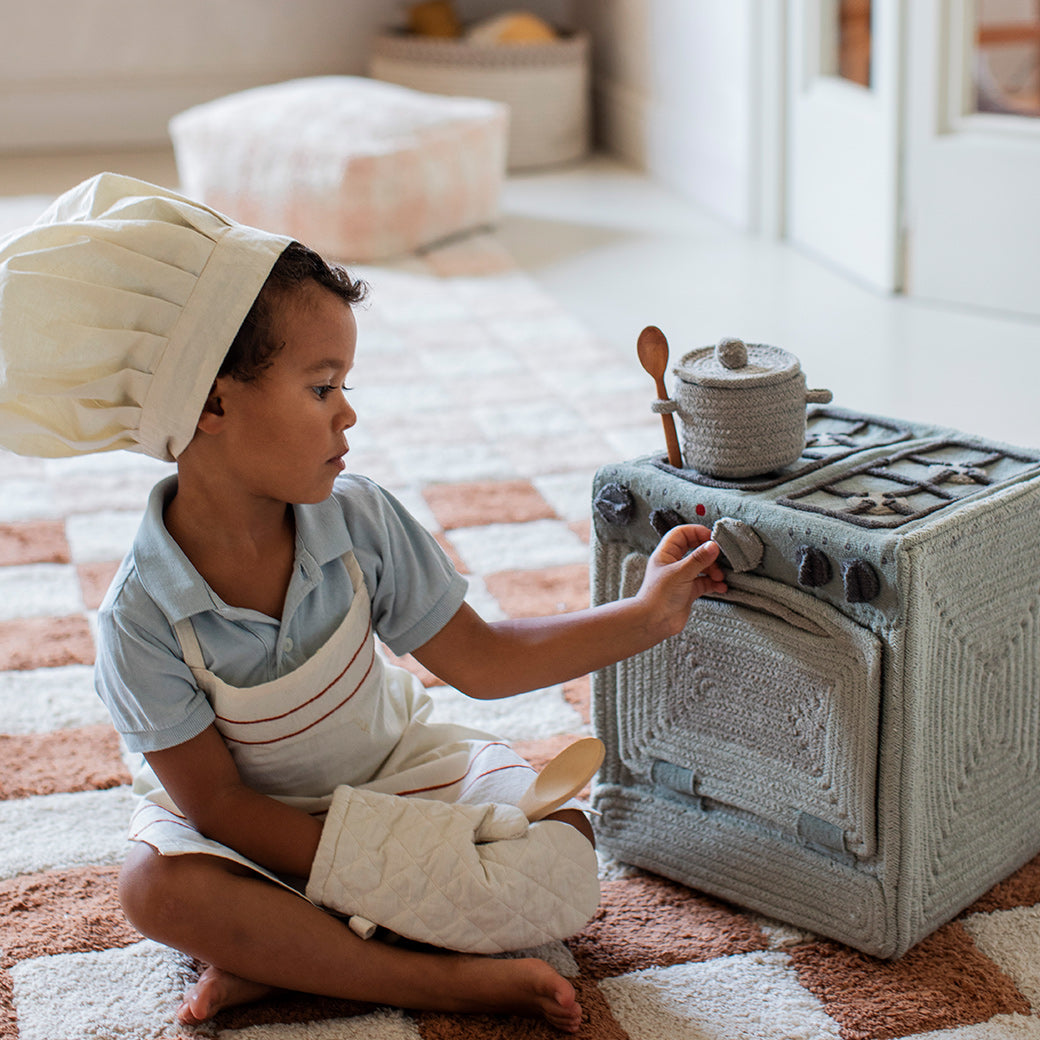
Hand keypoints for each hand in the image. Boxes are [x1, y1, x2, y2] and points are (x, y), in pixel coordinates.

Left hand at [636, 524, 726, 639]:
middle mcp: (673, 564)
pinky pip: (704, 582)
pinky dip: (714, 583)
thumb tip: (714, 545)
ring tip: (719, 576)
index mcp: (666, 554)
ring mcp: (682, 577)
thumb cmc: (660, 595)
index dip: (696, 532)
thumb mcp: (681, 573)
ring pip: (702, 566)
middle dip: (708, 553)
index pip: (681, 534)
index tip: (712, 538)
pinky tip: (721, 587)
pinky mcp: (688, 591)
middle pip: (694, 548)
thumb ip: (699, 559)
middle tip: (720, 556)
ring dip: (713, 569)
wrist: (653, 622)